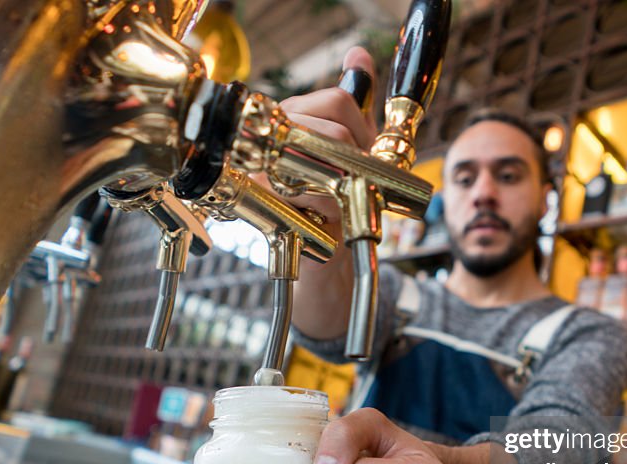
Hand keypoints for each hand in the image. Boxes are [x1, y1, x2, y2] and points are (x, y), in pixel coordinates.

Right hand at [254, 47, 378, 243]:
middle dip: (356, 161)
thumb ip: (355, 98)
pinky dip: (332, 208)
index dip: (361, 131)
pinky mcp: (266, 199)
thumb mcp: (353, 140)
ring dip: (346, 184)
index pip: (339, 100)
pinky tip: (326, 214)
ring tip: (336, 198)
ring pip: (328, 160)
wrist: (320, 246)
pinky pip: (314, 192)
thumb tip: (357, 53)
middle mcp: (273, 133)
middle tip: (348, 182)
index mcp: (292, 114)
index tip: (358, 156)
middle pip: (336, 131)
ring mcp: (265, 165)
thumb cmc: (335, 192)